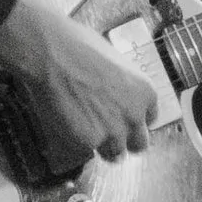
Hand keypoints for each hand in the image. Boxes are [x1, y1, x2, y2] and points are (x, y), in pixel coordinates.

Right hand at [0, 0, 157, 162]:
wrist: (51, 54)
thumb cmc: (78, 46)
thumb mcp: (114, 61)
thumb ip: (121, 85)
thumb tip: (114, 90)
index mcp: (146, 92)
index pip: (150, 119)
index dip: (133, 119)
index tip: (122, 118)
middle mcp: (135, 115)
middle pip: (139, 144)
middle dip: (124, 140)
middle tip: (106, 132)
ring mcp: (113, 132)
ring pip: (115, 154)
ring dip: (102, 147)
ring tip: (83, 131)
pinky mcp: (88, 142)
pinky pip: (87, 153)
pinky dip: (78, 144)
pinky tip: (68, 128)